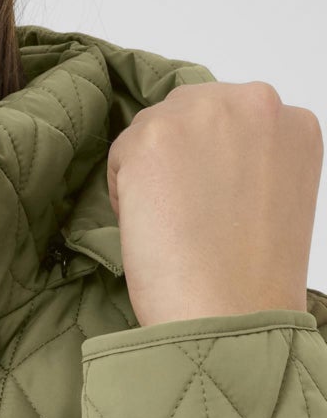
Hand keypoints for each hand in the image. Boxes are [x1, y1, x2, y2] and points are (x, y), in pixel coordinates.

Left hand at [105, 80, 321, 328]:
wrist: (232, 313)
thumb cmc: (255, 277)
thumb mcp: (276, 196)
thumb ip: (250, 160)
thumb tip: (203, 155)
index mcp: (295, 122)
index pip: (232, 118)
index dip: (212, 161)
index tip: (211, 198)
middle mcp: (256, 103)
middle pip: (191, 111)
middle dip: (180, 157)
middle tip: (185, 215)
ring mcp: (204, 113)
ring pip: (154, 129)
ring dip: (151, 172)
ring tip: (174, 225)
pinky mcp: (154, 135)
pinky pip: (122, 153)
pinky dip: (125, 192)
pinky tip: (154, 228)